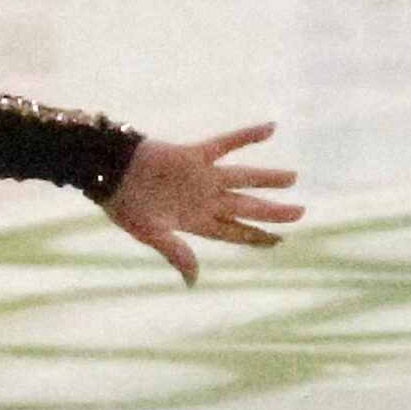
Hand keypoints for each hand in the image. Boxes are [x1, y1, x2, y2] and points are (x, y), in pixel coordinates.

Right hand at [102, 123, 303, 284]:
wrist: (109, 172)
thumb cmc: (125, 206)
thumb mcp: (151, 234)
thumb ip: (176, 254)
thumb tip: (194, 281)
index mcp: (195, 222)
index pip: (234, 232)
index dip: (256, 237)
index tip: (279, 241)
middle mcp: (204, 200)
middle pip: (246, 208)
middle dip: (273, 213)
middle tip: (300, 213)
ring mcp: (202, 177)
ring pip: (243, 177)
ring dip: (268, 178)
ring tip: (293, 179)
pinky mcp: (195, 155)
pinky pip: (227, 144)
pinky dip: (248, 136)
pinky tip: (271, 128)